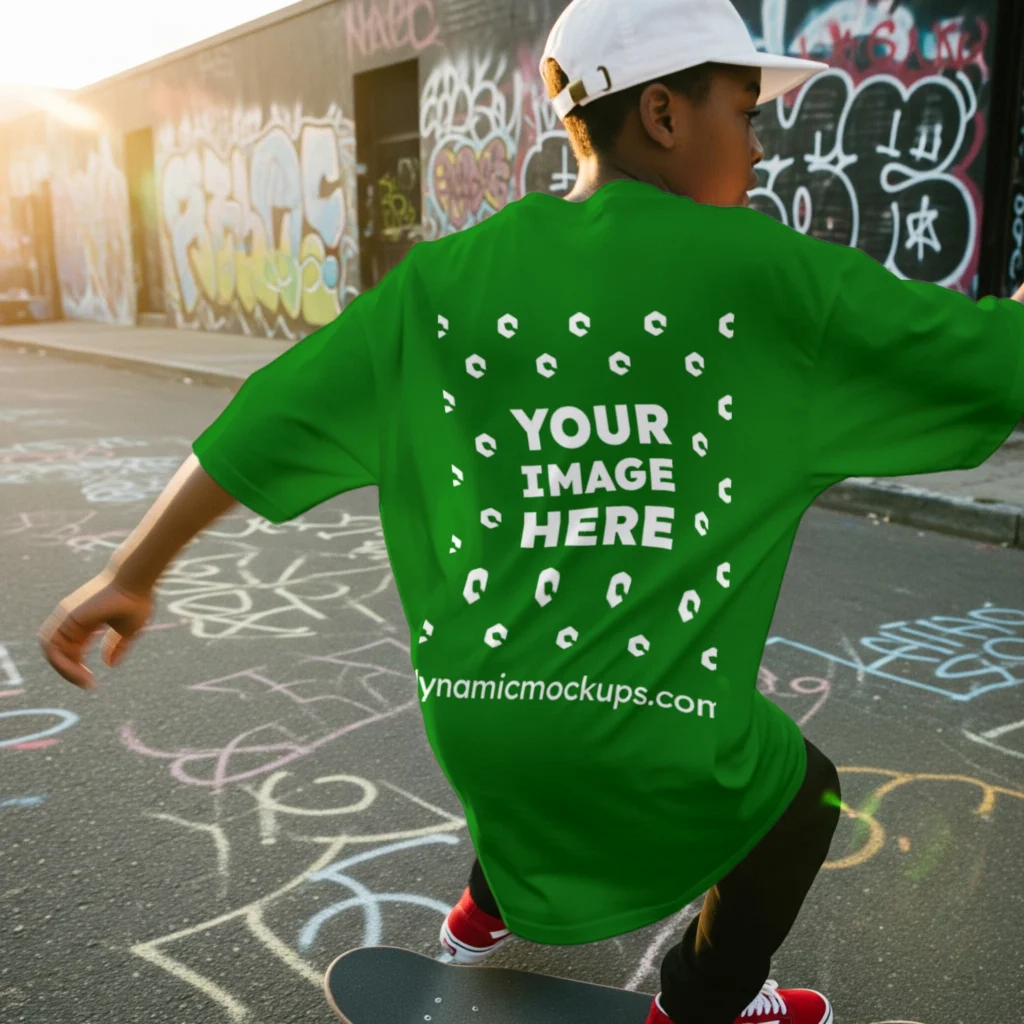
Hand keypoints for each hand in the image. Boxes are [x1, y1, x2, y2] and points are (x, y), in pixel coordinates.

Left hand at [38, 570, 153, 689]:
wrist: (135, 582)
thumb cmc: (136, 602)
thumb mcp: (128, 631)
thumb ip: (117, 646)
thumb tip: (109, 664)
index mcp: (84, 623)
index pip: (71, 651)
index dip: (77, 668)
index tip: (92, 682)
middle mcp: (70, 620)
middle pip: (58, 652)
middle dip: (68, 671)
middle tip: (86, 684)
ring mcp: (65, 618)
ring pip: (51, 650)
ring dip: (63, 669)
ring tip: (82, 680)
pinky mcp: (66, 617)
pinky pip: (52, 646)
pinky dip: (61, 663)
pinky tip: (79, 671)